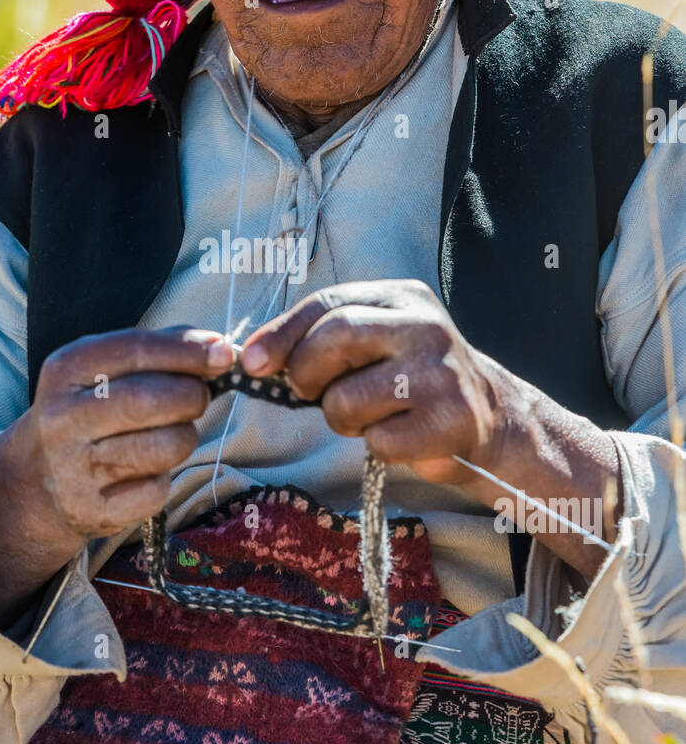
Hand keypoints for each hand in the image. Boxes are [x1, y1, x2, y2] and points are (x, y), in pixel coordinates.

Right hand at [0, 327, 232, 627]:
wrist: (37, 480)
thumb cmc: (88, 410)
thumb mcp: (102, 369)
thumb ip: (157, 350)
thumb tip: (218, 347)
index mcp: (65, 370)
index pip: (137, 350)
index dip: (188, 351)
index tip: (222, 354)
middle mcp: (64, 417)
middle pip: (154, 400)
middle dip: (193, 396)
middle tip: (197, 398)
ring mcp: (75, 467)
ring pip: (166, 446)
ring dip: (184, 437)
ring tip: (169, 434)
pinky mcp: (93, 509)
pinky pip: (158, 490)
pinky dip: (163, 478)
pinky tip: (144, 470)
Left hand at [240, 280, 502, 487]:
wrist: (493, 418)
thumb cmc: (413, 380)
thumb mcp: (377, 341)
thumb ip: (324, 338)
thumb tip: (253, 357)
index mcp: (401, 297)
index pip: (327, 304)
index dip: (281, 333)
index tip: (251, 363)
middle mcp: (424, 326)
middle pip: (335, 337)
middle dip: (306, 373)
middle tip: (314, 393)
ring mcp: (440, 372)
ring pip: (346, 399)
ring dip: (343, 419)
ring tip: (371, 416)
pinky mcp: (450, 420)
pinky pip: (378, 440)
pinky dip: (377, 446)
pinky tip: (402, 436)